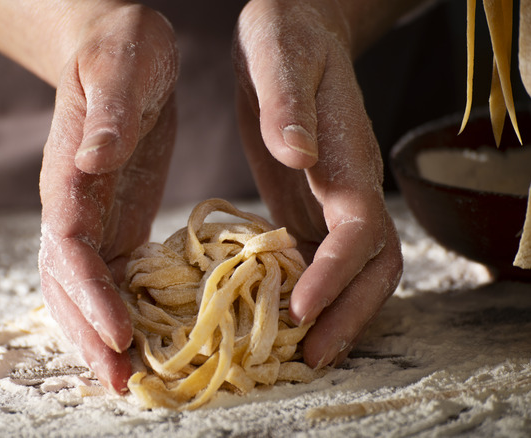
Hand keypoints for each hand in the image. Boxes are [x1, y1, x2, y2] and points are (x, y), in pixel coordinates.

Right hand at [37, 4, 177, 392]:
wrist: (118, 49)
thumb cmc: (121, 50)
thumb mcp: (121, 66)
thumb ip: (106, 113)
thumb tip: (92, 160)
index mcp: (68, 174)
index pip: (69, 246)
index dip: (91, 293)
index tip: (120, 332)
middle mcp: (71, 205)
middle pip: (66, 282)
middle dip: (90, 334)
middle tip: (122, 382)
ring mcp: (90, 217)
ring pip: (83, 288)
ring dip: (100, 334)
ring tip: (129, 378)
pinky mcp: (113, 221)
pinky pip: (110, 275)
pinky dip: (120, 311)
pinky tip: (144, 337)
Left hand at [233, 0, 402, 368]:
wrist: (296, 33)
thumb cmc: (285, 40)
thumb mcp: (278, 57)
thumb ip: (288, 105)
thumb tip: (298, 154)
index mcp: (348, 156)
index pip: (359, 228)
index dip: (335, 272)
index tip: (302, 308)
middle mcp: (351, 186)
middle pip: (373, 265)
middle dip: (349, 314)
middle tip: (311, 357)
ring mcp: (336, 199)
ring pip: (357, 270)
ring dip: (338, 313)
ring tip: (304, 353)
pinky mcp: (313, 204)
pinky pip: (324, 259)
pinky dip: (314, 293)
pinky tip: (285, 316)